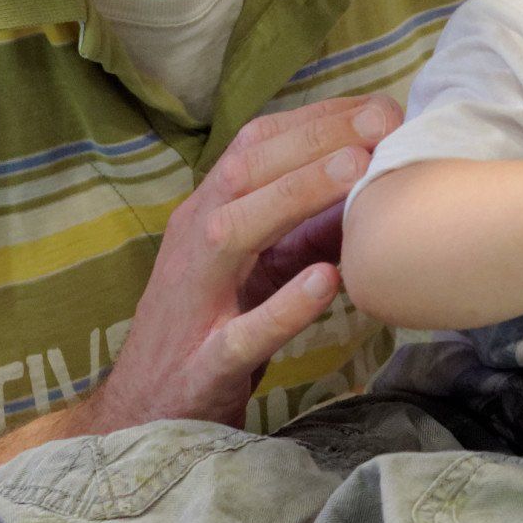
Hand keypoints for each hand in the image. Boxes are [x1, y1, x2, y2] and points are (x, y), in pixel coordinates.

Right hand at [83, 94, 403, 432]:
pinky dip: (283, 306)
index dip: (315, 119)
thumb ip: (304, 225)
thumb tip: (373, 179)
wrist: (140, 417)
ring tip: (356, 170)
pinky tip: (325, 281)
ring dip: (297, 196)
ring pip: (235, 233)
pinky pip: (240, 334)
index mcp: (206, 215)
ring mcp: (193, 305)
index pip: (256, 146)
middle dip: (316, 140)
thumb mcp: (257, 266)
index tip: (376, 105)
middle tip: (382, 121)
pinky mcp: (201, 367)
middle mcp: (192, 246)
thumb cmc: (209, 327)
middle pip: (246, 173)